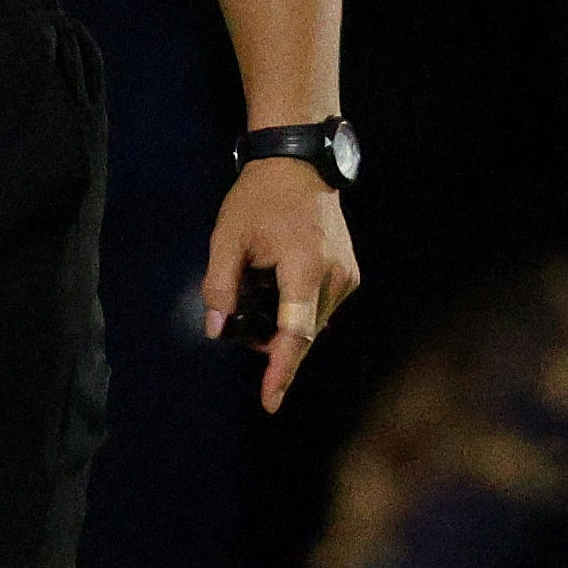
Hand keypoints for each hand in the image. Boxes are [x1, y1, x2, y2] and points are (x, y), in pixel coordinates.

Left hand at [202, 157, 362, 416]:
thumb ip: (220, 287)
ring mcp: (347, 277)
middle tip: (241, 318)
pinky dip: (297, 311)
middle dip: (271, 343)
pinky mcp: (350, 274)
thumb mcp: (227, 238)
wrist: (299, 164)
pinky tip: (276, 286)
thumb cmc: (260, 198)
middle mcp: (335, 278)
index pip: (295, 335)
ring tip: (258, 288)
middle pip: (302, 335)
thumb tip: (217, 330)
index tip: (270, 402)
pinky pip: (320, 309)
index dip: (281, 371)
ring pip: (312, 325)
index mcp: (305, 270)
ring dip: (283, 325)